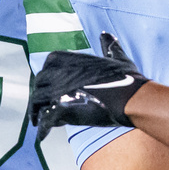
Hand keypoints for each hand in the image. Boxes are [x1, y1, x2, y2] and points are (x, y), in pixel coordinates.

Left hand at [30, 33, 147, 140]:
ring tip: (38, 122)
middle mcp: (57, 71)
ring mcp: (57, 90)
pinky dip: (42, 128)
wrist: (132, 97)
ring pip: (37, 102)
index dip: (47, 81)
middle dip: (39, 98)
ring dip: (36, 113)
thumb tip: (106, 34)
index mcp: (66, 58)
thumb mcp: (117, 58)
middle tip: (42, 108)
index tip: (51, 89)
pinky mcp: (61, 108)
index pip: (46, 69)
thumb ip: (109, 46)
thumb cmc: (127, 79)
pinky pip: (44, 120)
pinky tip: (43, 135)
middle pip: (39, 86)